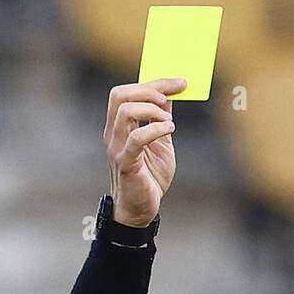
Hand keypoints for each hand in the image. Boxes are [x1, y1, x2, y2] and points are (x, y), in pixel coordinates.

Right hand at [103, 77, 186, 227]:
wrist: (141, 211)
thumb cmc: (150, 178)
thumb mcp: (161, 143)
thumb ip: (161, 120)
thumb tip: (170, 95)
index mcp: (119, 126)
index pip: (128, 92)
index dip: (154, 82)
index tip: (180, 82)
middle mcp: (113, 133)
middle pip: (120, 94)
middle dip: (149, 90)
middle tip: (170, 99)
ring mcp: (117, 148)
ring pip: (125, 111)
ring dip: (151, 109)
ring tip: (169, 120)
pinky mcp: (126, 164)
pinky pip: (136, 139)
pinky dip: (155, 129)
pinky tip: (169, 130)